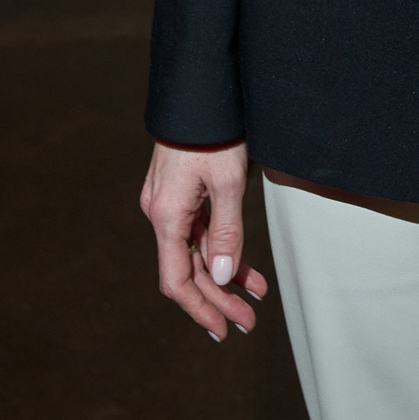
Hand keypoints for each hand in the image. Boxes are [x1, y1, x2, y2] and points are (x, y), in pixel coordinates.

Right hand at [139, 139, 267, 341]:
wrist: (200, 90)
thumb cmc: (214, 132)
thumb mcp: (227, 182)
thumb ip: (226, 232)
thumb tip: (222, 278)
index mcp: (166, 216)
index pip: (178, 280)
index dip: (200, 309)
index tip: (222, 330)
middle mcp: (161, 214)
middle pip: (189, 270)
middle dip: (218, 298)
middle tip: (248, 322)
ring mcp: (169, 203)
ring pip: (196, 252)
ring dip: (224, 275)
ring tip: (257, 295)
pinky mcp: (179, 193)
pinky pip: (198, 231)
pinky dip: (221, 248)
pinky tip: (243, 264)